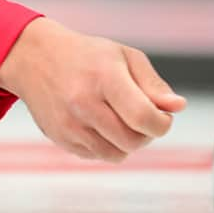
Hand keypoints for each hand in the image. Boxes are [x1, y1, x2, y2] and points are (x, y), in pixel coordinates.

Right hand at [0, 17, 186, 161]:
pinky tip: (100, 123)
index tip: (162, 116)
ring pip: (116, 154)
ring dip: (127, 143)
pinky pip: (97, 156)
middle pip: (133, 140)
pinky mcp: (60, 138)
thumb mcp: (124, 56)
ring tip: (121, 120)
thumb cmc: (86, 56)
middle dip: (146, 134)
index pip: (143, 117)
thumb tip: (177, 108)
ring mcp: (69, 124)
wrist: (35, 58)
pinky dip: (106, 145)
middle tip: (142, 117)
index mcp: (104, 78)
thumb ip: (153, 84)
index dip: (162, 123)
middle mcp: (84, 103)